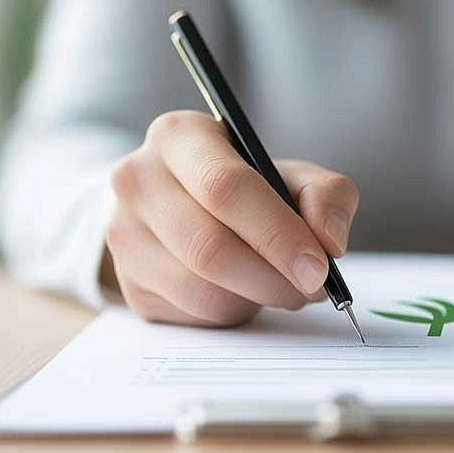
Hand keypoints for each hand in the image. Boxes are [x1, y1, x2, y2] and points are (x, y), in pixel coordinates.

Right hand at [103, 111, 358, 326]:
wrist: (180, 206)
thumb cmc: (246, 186)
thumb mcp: (292, 174)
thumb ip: (326, 195)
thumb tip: (329, 242)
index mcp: (178, 136)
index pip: (224, 188)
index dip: (277, 233)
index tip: (318, 266)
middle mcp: (137, 180)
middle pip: (209, 247)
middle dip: (274, 278)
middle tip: (312, 287)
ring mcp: (124, 235)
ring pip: (202, 290)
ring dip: (257, 299)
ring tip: (280, 284)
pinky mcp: (130, 284)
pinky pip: (193, 315)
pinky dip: (233, 312)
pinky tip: (243, 290)